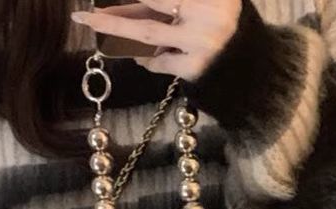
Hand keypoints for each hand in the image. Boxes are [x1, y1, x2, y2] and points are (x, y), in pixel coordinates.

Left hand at [71, 0, 241, 79]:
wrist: (251, 74)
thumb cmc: (223, 30)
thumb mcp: (204, 6)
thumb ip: (169, 3)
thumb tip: (127, 6)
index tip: (111, 1)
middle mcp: (209, 12)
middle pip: (154, 1)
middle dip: (119, 10)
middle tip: (84, 11)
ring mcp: (201, 42)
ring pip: (148, 32)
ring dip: (115, 25)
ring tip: (88, 20)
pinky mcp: (195, 68)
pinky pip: (159, 60)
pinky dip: (147, 58)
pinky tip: (141, 58)